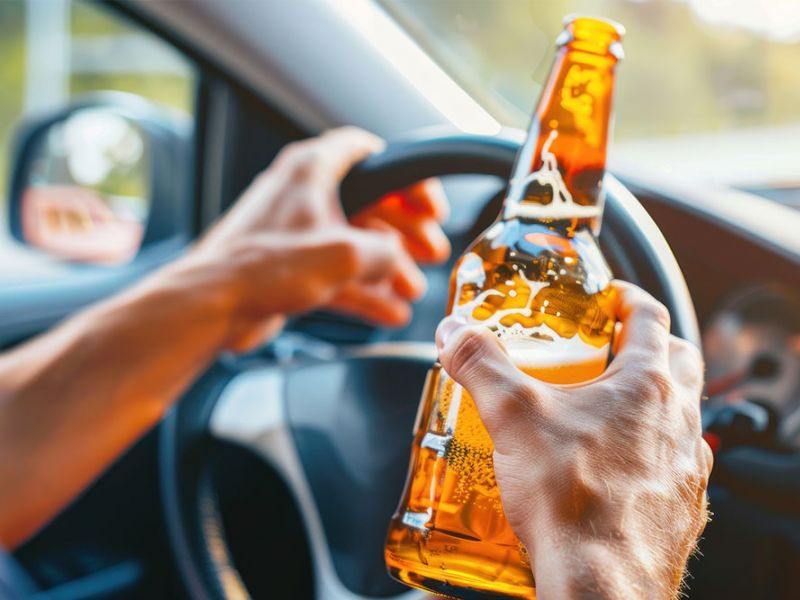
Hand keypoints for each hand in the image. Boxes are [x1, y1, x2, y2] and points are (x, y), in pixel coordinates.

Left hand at [188, 127, 449, 349]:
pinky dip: (363, 290)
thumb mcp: (343, 255)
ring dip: (387, 267)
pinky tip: (388, 312)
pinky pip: (336, 273)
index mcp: (311, 170)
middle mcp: (302, 194)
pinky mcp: (288, 266)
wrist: (210, 306)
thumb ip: (384, 252)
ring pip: (354, 242)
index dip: (406, 177)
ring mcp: (295, 231)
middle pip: (369, 203)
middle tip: (431, 251)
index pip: (369, 153)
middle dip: (404, 231)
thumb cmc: (259, 268)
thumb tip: (398, 259)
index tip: (429, 203)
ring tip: (413, 288)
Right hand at [436, 281, 711, 598]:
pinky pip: (674, 463)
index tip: (609, 298)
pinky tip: (614, 465)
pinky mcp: (681, 504)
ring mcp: (686, 465)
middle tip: (609, 348)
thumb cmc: (573, 500)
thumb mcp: (513, 416)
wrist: (601, 582)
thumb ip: (480, 365)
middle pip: (677, 361)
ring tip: (605, 408)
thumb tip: (454, 333)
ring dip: (650, 401)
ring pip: (679, 414)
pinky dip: (650, 451)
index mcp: (647, 385)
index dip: (628, 299)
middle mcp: (678, 420)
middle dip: (645, 346)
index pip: (652, 316)